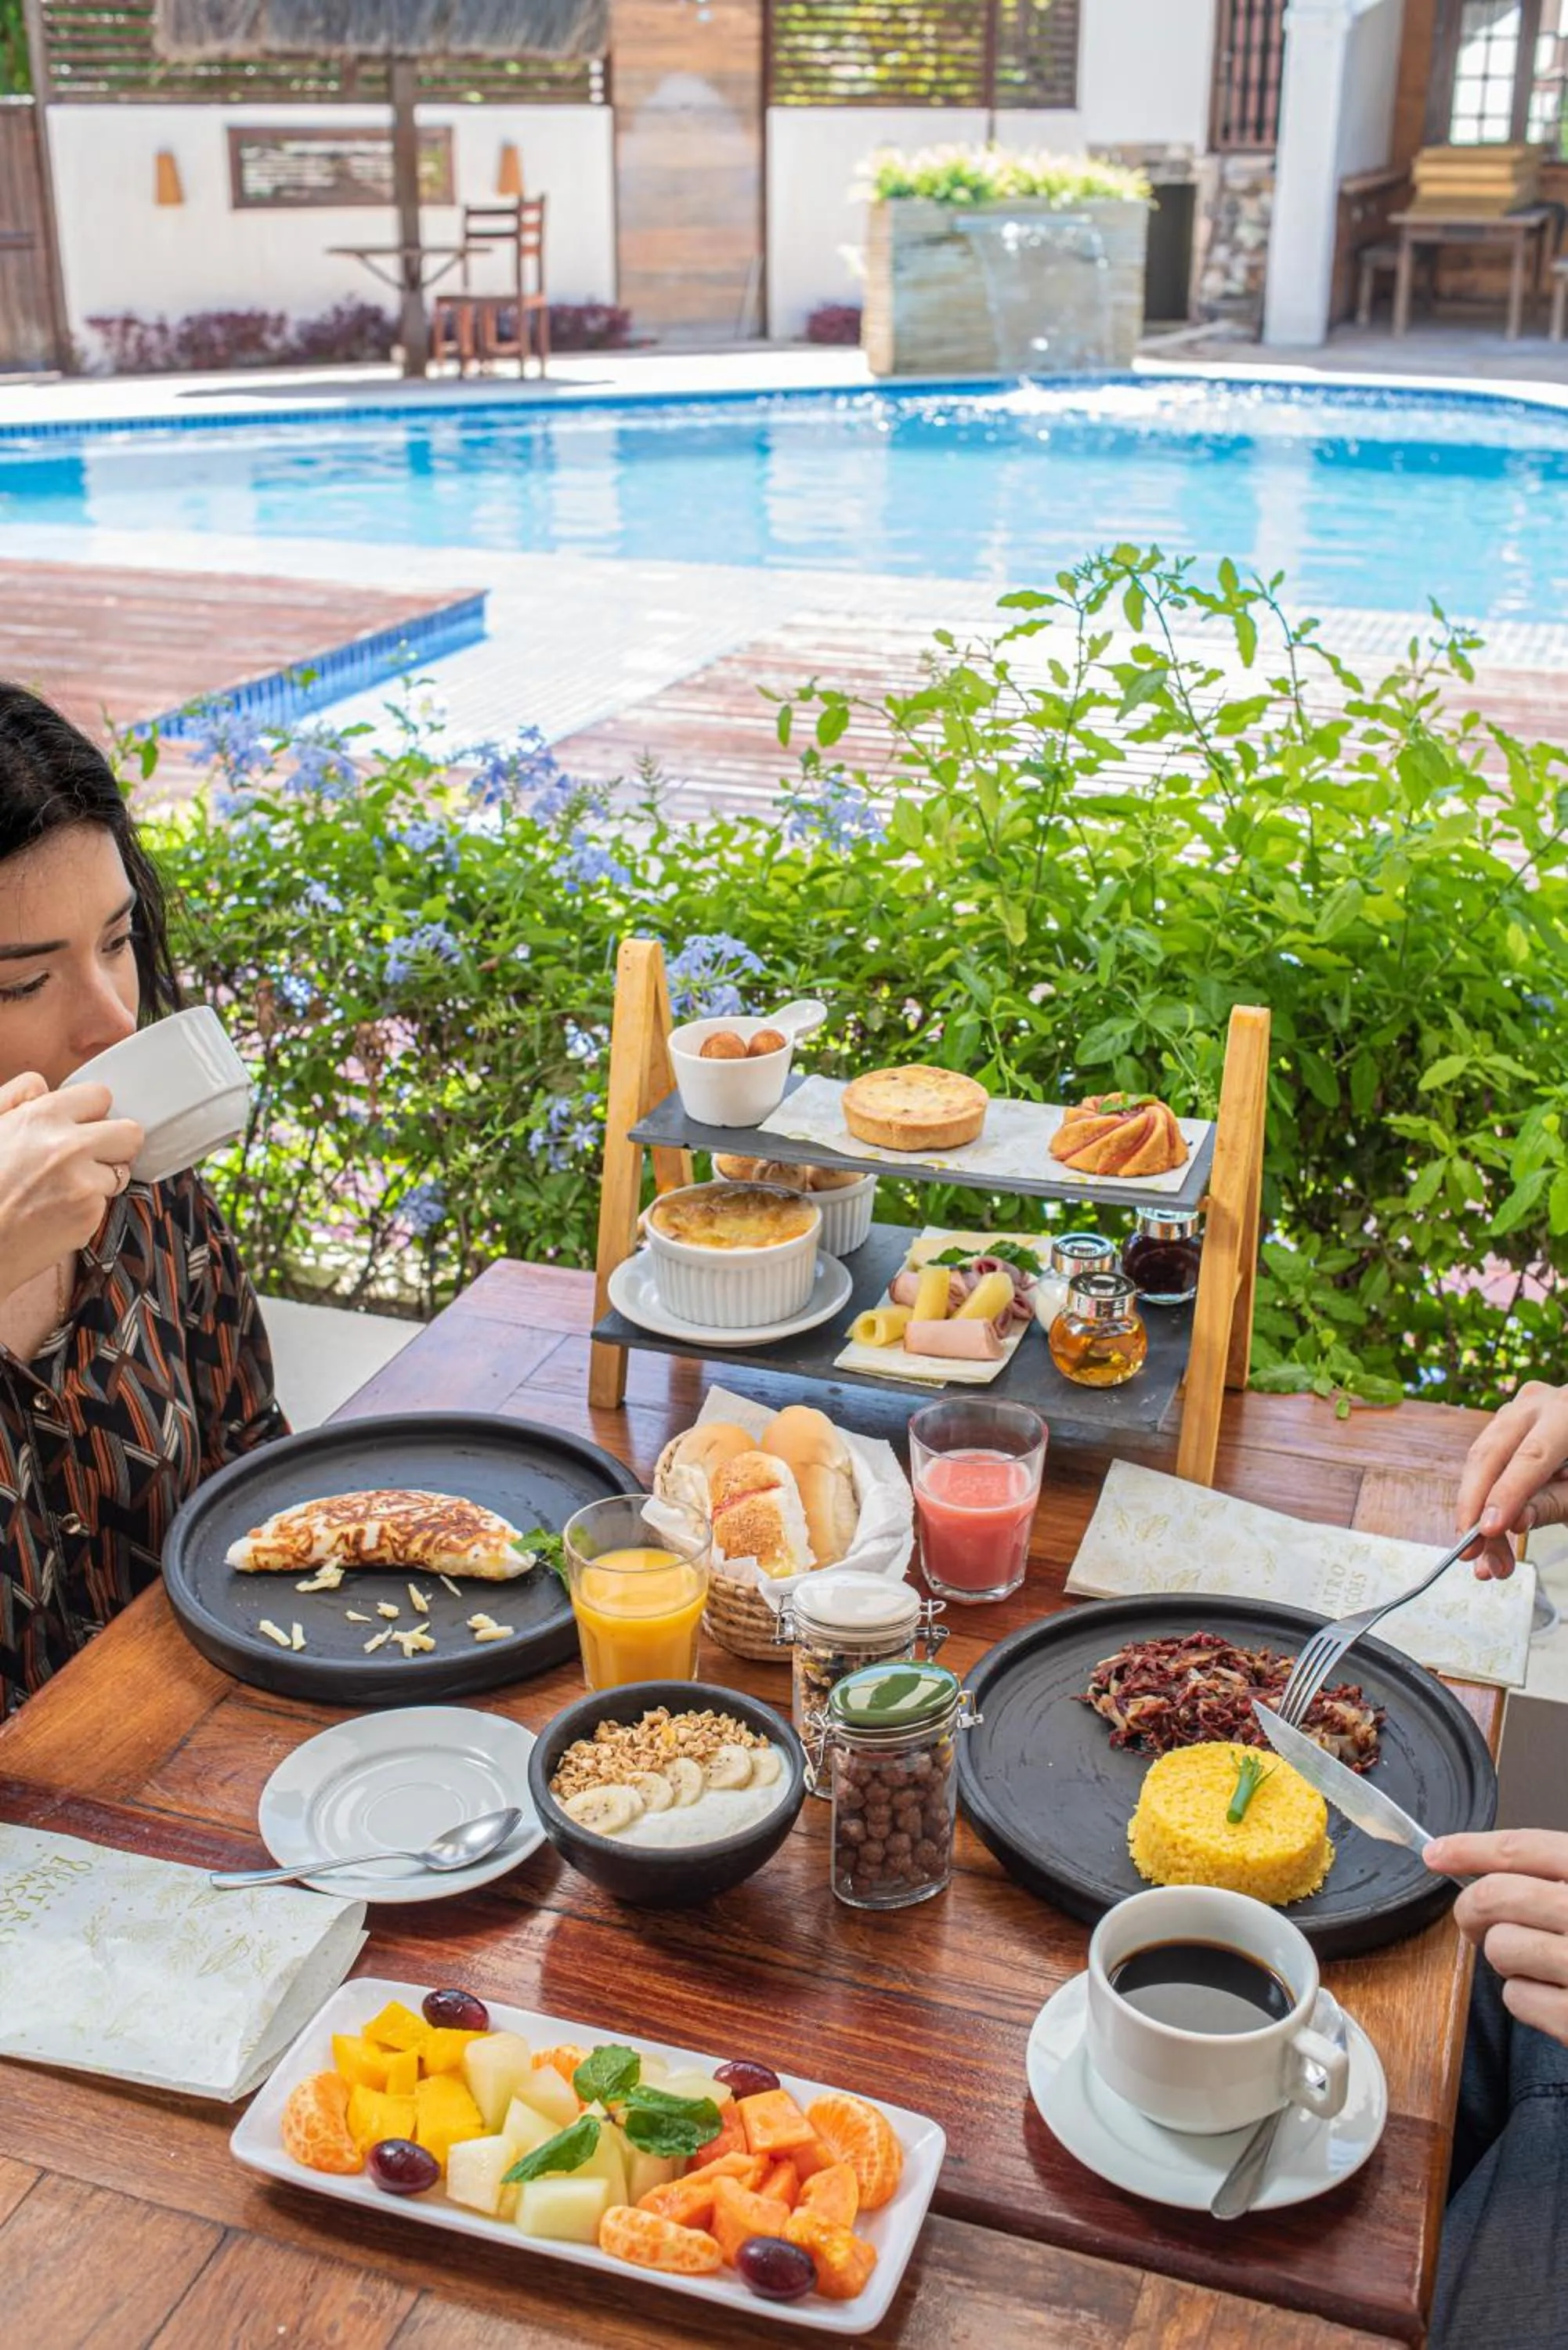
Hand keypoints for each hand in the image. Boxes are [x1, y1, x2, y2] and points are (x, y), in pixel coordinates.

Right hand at [0, 1073, 143, 1299]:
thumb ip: (14, 1096)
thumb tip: (43, 1086)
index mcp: (42, 1117)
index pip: (101, 1096)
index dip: (91, 1112)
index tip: (83, 1125)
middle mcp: (69, 1147)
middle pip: (130, 1133)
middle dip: (115, 1143)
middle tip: (91, 1155)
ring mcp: (84, 1185)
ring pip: (120, 1171)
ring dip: (100, 1178)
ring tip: (60, 1189)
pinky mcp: (89, 1217)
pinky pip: (105, 1203)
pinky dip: (86, 1208)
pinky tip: (55, 1211)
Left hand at [1426, 1829, 1567, 2046]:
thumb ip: (1563, 1877)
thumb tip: (1490, 1866)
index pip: (1525, 1848)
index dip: (1471, 1847)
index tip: (1437, 1854)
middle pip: (1497, 1897)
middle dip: (1473, 1908)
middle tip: (1477, 1921)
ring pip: (1501, 1949)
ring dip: (1506, 1958)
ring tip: (1538, 1963)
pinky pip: (1518, 2000)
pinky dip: (1525, 2000)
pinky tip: (1555, 1998)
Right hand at [1454, 1379, 1567, 1579]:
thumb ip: (1554, 1504)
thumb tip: (1513, 1522)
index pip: (1532, 1455)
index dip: (1507, 1494)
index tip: (1489, 1530)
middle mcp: (1539, 1403)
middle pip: (1492, 1453)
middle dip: (1475, 1507)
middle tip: (1471, 1552)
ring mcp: (1519, 1409)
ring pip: (1481, 1460)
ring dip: (1476, 1512)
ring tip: (1485, 1560)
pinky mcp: (1508, 1425)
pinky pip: (1485, 1463)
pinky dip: (1482, 1500)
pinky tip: (1487, 1536)